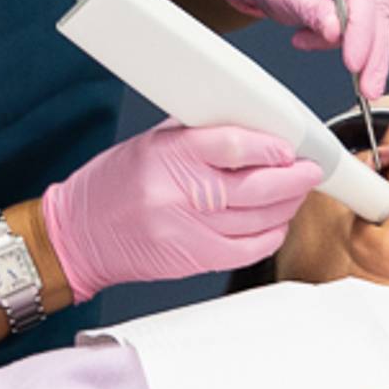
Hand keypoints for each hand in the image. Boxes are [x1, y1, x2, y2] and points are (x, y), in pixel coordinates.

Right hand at [38, 122, 318, 303]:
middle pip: (256, 187)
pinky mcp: (195, 260)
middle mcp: (179, 195)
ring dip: (287, 206)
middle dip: (293, 178)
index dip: (271, 147)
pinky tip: (276, 222)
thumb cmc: (113, 185)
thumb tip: (251, 128)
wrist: (80, 235)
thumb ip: (200, 136)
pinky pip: (248, 250)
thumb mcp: (151, 143)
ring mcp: (189, 232)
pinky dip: (271, 235)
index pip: (233, 146)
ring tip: (296, 193)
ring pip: (259, 220)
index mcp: (168, 156)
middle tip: (309, 170)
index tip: (289, 146)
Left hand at [208, 0, 388, 97]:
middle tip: (366, 86)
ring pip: (383, 18)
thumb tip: (338, 34)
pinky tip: (323, 31)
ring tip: (309, 36)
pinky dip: (354, 37)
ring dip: (352, 41)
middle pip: (381, 5)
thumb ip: (312, 11)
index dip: (361, 29)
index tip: (355, 62)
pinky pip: (380, 21)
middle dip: (372, 51)